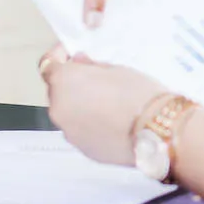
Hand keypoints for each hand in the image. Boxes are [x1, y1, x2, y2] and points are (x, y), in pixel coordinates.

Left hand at [41, 45, 168, 166]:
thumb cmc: (137, 93)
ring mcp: (69, 132)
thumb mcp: (114, 68)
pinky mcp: (82, 149)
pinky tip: (111, 121)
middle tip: (94, 78)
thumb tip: (79, 65)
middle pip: (57, 90)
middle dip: (71, 83)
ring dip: (80, 105)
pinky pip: (80, 130)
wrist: (156, 131)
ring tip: (107, 103)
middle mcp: (58, 108)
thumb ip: (89, 66)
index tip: (70, 54)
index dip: (58, 56)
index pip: (47, 64)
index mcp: (63, 82)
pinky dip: (90, 123)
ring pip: (68, 112)